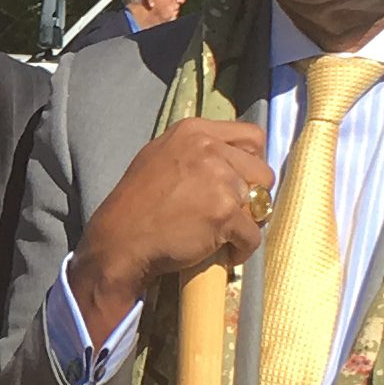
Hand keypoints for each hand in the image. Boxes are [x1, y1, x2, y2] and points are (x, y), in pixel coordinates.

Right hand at [73, 120, 271, 341]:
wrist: (120, 240)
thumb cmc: (136, 203)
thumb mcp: (161, 156)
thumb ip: (197, 152)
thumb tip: (231, 162)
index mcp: (195, 131)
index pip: (253, 136)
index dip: (253, 162)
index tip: (242, 181)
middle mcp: (209, 149)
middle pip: (263, 171)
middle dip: (254, 195)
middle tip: (234, 212)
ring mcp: (218, 180)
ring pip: (260, 204)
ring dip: (247, 223)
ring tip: (223, 234)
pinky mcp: (223, 213)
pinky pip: (252, 235)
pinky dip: (242, 249)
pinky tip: (224, 252)